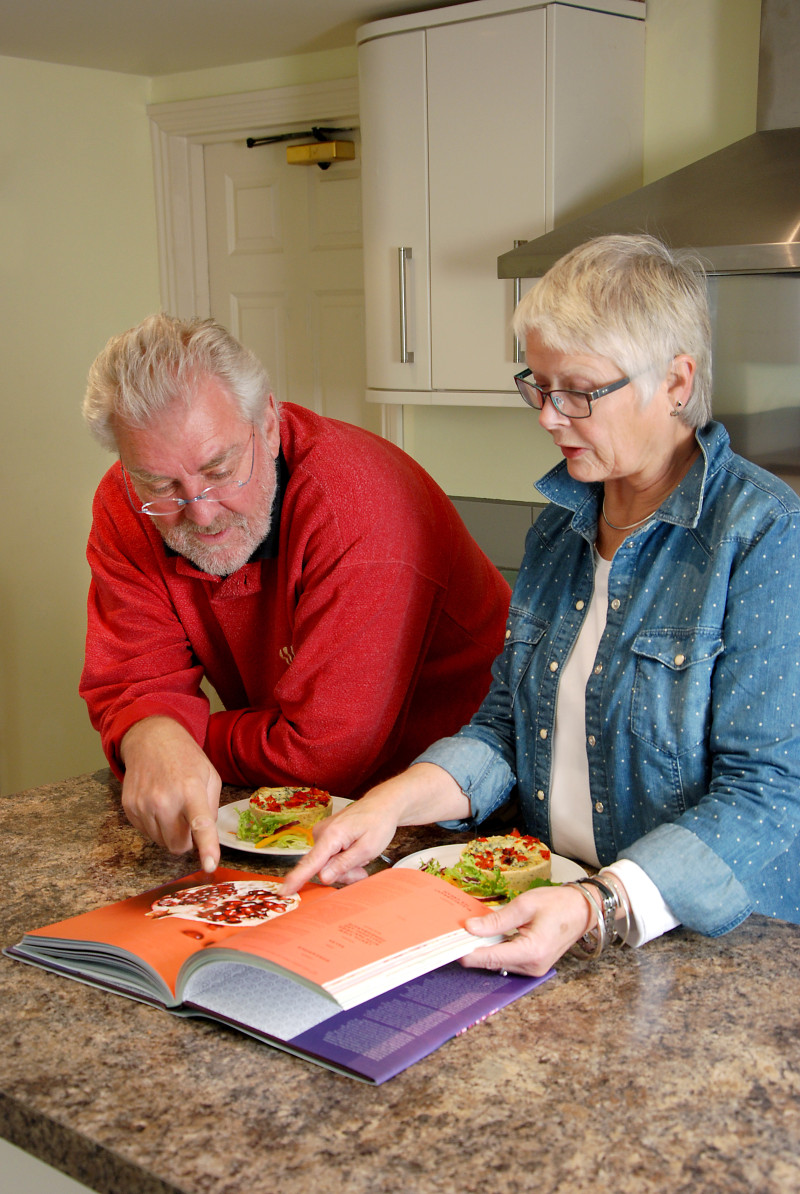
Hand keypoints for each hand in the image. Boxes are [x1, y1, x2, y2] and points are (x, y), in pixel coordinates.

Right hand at [119, 716, 221, 871]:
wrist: (151, 740)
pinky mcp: (129, 808)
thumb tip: (205, 836)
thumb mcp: (210, 776)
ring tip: (172, 806)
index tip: (210, 866)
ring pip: (162, 843)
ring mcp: (144, 805)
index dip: (206, 848)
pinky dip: (156, 826)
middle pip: (178, 845)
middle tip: (188, 819)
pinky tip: (157, 805)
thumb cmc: (185, 758)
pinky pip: (147, 834)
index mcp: (191, 789)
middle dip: (187, 840)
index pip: (200, 824)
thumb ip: (212, 808)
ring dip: (170, 833)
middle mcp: (165, 799)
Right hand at [280, 790, 400, 893]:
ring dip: (343, 867)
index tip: (283, 891)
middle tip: (362, 870)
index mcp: (332, 835)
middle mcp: (321, 832)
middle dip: (342, 874)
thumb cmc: (378, 823)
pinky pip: (328, 857)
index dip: (297, 878)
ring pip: (326, 865)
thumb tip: (322, 877)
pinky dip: (342, 860)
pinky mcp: (324, 836)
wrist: (381, 804)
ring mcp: (321, 833)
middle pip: (322, 868)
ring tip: (361, 859)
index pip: (311, 862)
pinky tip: (354, 853)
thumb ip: (344, 864)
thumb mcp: (367, 849)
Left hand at [461, 883, 594, 976]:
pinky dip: (496, 950)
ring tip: (471, 931)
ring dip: (485, 949)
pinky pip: (508, 961)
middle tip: (456, 932)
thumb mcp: (525, 905)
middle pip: (491, 962)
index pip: (489, 958)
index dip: (467, 953)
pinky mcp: (534, 966)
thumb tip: (470, 928)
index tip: (449, 945)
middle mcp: (532, 966)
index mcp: (531, 951)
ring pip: (498, 963)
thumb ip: (496, 920)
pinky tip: (489, 936)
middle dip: (474, 948)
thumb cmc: (558, 904)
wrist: (582, 910)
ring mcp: (534, 969)